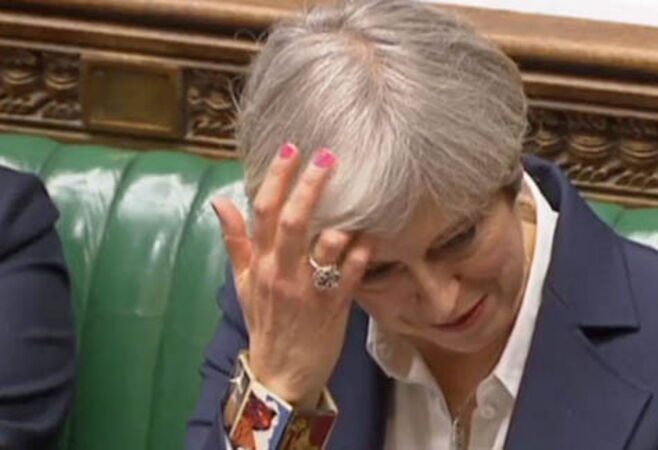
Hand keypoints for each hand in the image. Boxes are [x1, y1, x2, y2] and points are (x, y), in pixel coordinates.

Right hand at [211, 144, 373, 407]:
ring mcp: (308, 290)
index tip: (292, 148)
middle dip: (309, 186)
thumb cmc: (264, 321)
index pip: (262, 211)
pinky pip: (349, 275)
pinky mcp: (333, 307)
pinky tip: (373, 234)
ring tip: (361, 192)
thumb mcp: (243, 282)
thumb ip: (236, 241)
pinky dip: (361, 253)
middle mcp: (281, 272)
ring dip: (342, 219)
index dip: (276, 177)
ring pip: (324, 246)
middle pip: (292, 221)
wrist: (280, 373)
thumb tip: (220, 201)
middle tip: (327, 156)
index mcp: (260, 263)